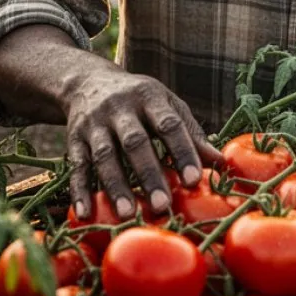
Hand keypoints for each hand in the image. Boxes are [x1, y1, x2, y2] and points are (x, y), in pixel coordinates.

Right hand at [65, 66, 222, 221]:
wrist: (88, 80)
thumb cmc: (141, 100)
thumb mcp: (167, 106)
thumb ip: (191, 134)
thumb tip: (221, 163)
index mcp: (149, 97)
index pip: (169, 124)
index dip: (182, 151)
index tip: (195, 180)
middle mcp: (120, 108)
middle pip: (135, 142)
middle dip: (149, 174)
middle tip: (163, 206)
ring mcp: (94, 123)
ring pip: (104, 156)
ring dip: (116, 186)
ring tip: (128, 214)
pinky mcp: (73, 138)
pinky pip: (76, 166)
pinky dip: (80, 190)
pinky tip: (85, 214)